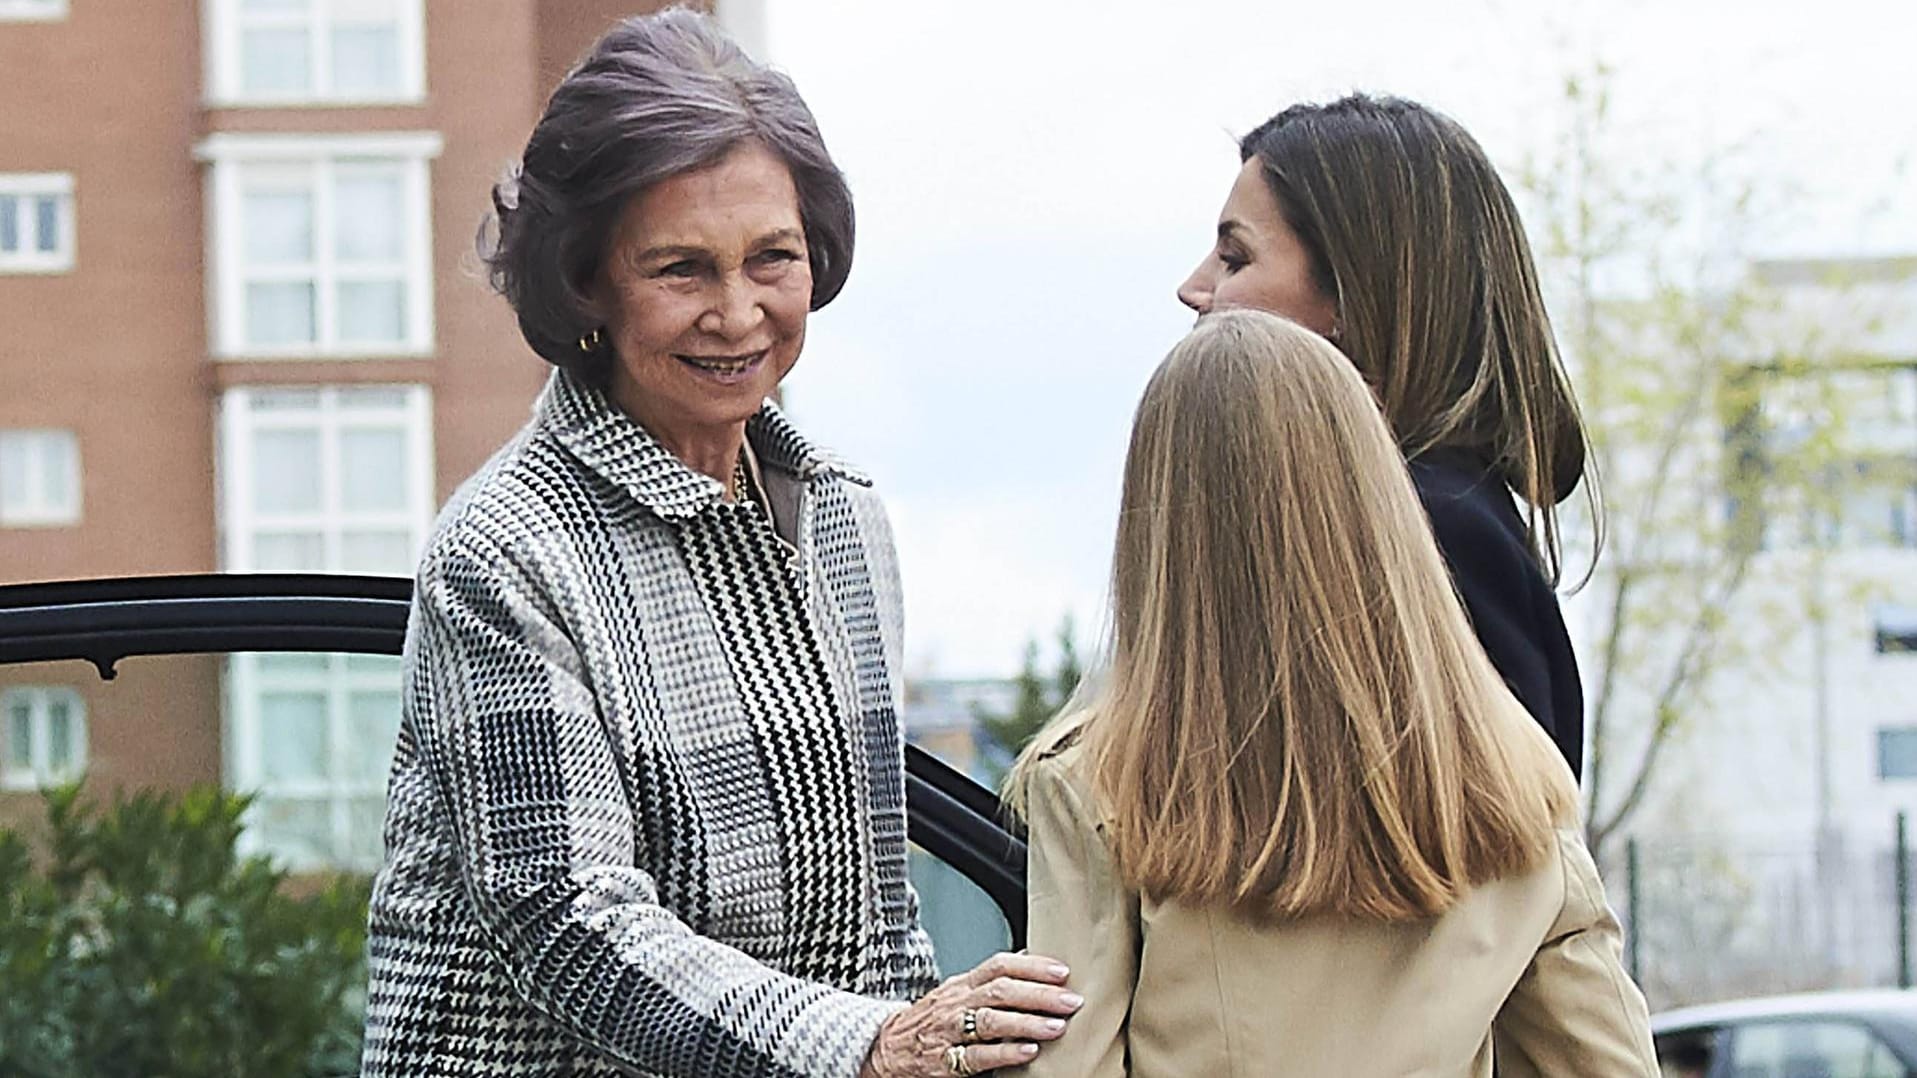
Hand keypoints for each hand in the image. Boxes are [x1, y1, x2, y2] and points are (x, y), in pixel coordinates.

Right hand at [858, 951, 1081, 1076]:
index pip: (999, 965)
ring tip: (1057, 1027)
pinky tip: (1029, 1052)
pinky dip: (1005, 1053)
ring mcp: (950, 1031)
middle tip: (1070, 1000)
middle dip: (1039, 995)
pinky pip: (977, 1056)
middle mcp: (957, 1003)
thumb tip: (1030, 959)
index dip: (1032, 966)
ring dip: (1027, 1023)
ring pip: (990, 1021)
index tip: (1062, 972)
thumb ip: (990, 979)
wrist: (886, 1048)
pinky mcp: (945, 1060)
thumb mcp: (958, 991)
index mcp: (963, 984)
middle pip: (1000, 991)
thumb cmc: (930, 1019)